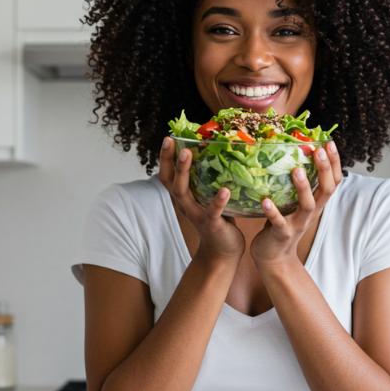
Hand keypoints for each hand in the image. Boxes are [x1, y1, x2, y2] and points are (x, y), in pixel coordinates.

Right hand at [158, 137, 245, 262]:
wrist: (223, 252)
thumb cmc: (218, 219)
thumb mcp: (208, 197)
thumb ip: (208, 180)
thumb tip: (218, 152)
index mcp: (184, 198)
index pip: (168, 176)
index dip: (165, 158)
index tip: (168, 138)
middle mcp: (185, 205)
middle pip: (171, 181)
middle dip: (170, 160)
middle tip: (173, 142)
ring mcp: (196, 215)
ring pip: (184, 193)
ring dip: (184, 172)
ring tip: (187, 154)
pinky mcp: (211, 225)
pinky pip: (213, 212)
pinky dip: (218, 201)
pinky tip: (224, 190)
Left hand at [250, 141, 342, 266]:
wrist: (274, 257)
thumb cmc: (282, 223)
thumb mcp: (294, 203)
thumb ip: (297, 185)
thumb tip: (292, 154)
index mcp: (316, 203)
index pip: (333, 182)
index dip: (334, 163)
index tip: (330, 143)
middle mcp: (311, 213)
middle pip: (326, 191)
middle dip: (325, 170)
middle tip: (319, 151)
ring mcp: (297, 224)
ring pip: (307, 206)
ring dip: (304, 188)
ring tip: (297, 170)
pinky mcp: (282, 234)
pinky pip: (279, 222)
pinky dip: (273, 211)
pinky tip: (265, 200)